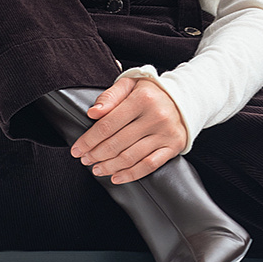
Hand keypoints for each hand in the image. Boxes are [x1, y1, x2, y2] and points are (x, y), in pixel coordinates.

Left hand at [69, 75, 187, 182]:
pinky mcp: (173, 146)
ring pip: (131, 157)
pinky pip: (149, 165)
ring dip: (109, 166)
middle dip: (96, 154)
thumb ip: (110, 96)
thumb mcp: (130, 84)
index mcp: (142, 99)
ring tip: (97, 168)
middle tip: (85, 160)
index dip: (89, 139)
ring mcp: (165, 133)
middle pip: (117, 143)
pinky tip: (117, 176)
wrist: (184, 99)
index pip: (108, 124)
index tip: (78, 148)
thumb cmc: (151, 92)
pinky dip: (131, 174)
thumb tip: (93, 113)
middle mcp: (155, 116)